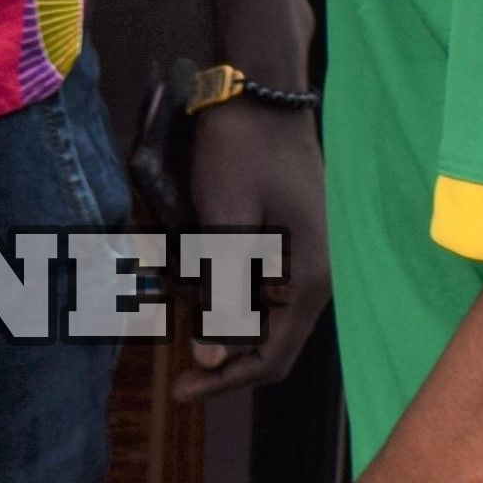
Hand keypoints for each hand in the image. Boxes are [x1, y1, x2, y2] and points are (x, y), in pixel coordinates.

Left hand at [175, 89, 330, 405]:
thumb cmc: (242, 152)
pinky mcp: (283, 238)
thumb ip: (222, 294)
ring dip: (215, 313)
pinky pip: (253, 281)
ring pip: (257, 312)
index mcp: (307, 279)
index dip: (225, 381)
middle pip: (267, 341)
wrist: (258, 90)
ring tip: (175, 290)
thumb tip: (211, 358)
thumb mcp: (224, 225)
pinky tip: (189, 266)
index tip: (179, 392)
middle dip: (218, 349)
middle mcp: (311, 276)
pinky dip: (220, 284)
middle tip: (172, 348)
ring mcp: (299, 257)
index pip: (271, 358)